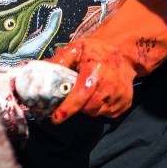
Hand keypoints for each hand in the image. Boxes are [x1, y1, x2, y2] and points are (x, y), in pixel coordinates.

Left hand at [45, 0, 166, 123]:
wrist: (124, 53)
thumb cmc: (96, 51)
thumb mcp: (77, 49)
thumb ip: (60, 60)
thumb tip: (40, 68)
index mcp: (95, 72)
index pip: (80, 95)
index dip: (67, 109)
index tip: (55, 118)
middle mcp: (109, 86)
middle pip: (87, 108)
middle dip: (76, 106)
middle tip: (72, 96)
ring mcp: (120, 96)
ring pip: (96, 113)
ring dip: (88, 107)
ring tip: (87, 93)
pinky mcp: (125, 103)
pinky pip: (107, 114)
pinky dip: (100, 108)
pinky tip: (99, 95)